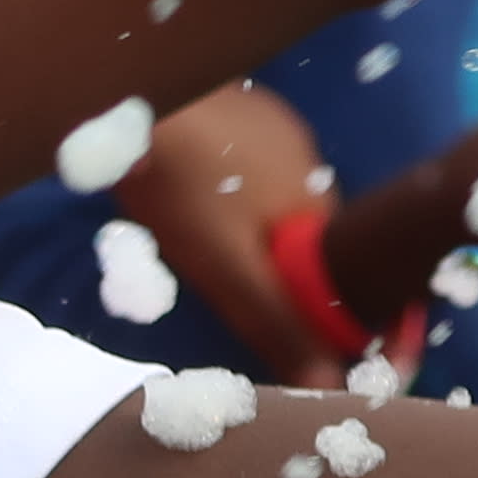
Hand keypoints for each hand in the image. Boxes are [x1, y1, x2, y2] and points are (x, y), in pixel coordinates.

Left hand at [108, 82, 352, 386]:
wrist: (132, 91)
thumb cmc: (183, 184)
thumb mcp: (227, 268)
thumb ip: (277, 324)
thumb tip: (332, 387)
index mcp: (321, 202)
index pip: (345, 270)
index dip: (328, 308)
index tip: (295, 331)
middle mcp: (313, 158)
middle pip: (309, 236)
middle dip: (282, 268)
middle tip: (225, 281)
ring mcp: (276, 123)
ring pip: (277, 197)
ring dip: (253, 225)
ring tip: (198, 234)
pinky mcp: (240, 104)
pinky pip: (249, 163)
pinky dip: (231, 187)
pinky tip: (190, 188)